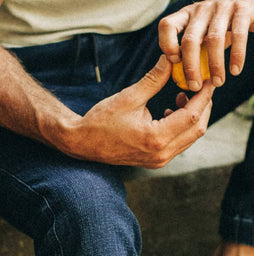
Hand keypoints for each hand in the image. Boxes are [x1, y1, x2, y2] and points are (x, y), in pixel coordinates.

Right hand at [66, 55, 213, 167]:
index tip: (208, 79)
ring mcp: (158, 160)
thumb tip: (172, 59)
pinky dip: (181, 126)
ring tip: (181, 96)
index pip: (192, 116)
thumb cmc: (102, 120)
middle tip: (201, 85)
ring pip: (190, 138)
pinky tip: (170, 111)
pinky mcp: (155, 161)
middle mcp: (160, 154)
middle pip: (197, 129)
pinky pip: (178, 143)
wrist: (84, 143)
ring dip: (193, 116)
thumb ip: (154, 79)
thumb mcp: (129, 96)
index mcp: (155, 138)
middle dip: (203, 106)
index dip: (204, 96)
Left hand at [159, 0, 253, 90]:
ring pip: (214, 39)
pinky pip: (238, 35)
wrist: (248, 5)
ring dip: (215, 65)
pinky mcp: (242, 10)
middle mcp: (202, 9)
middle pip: (190, 40)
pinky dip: (236, 55)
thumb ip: (189, 50)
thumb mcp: (201, 33)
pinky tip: (235, 71)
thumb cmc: (219, 27)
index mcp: (187, 15)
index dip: (167, 45)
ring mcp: (222, 7)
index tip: (175, 63)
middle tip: (195, 87)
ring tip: (218, 83)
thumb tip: (177, 80)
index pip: (167, 25)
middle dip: (191, 68)